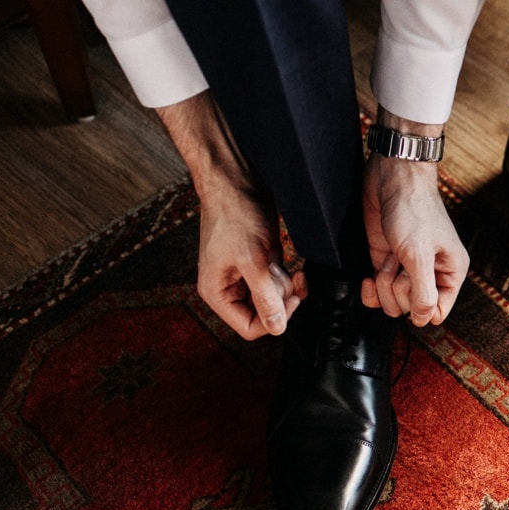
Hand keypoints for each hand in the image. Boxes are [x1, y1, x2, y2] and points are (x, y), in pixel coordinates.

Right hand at [195, 178, 305, 338]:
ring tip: (277, 258)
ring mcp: (246, 274)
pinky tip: (282, 254)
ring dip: (283, 283)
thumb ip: (264, 296)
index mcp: (217, 293)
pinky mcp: (260, 262)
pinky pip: (278, 281)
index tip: (291, 299)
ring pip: (274, 297)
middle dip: (280, 297)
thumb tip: (276, 327)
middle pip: (264, 313)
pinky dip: (286, 273)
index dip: (274, 319)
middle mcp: (229, 287)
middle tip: (288, 276)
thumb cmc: (234, 214)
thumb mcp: (252, 259)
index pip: (249, 327)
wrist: (237, 181)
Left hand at [360, 113, 467, 326]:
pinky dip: (371, 289)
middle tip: (402, 265)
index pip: (438, 311)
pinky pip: (378, 291)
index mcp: (451, 271)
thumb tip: (423, 320)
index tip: (412, 288)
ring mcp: (407, 268)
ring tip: (390, 260)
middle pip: (412, 308)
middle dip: (400, 290)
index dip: (421, 308)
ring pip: (393, 301)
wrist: (392, 178)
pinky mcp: (387, 261)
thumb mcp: (419, 254)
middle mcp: (431, 272)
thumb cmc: (414, 209)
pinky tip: (370, 277)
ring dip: (385, 285)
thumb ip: (423, 292)